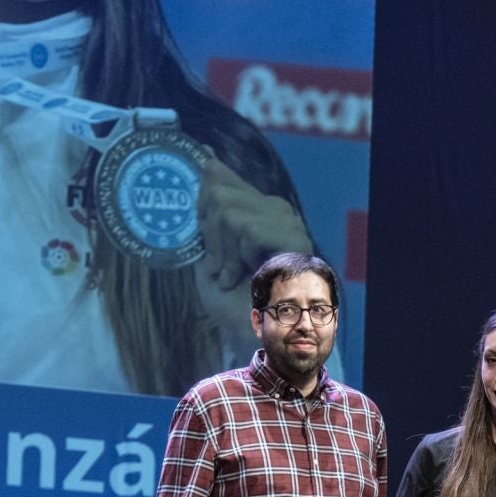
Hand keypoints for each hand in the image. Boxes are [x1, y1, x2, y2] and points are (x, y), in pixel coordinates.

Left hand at [196, 151, 313, 292]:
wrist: (251, 335)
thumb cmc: (229, 301)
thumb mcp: (208, 249)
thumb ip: (209, 212)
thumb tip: (208, 161)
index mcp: (256, 209)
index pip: (221, 177)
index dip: (201, 203)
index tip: (202, 241)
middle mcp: (275, 210)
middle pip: (220, 193)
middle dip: (210, 236)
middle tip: (219, 267)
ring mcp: (287, 222)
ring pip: (230, 212)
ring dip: (223, 253)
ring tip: (231, 275)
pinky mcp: (294, 238)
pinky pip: (247, 229)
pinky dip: (238, 258)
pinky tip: (245, 277)